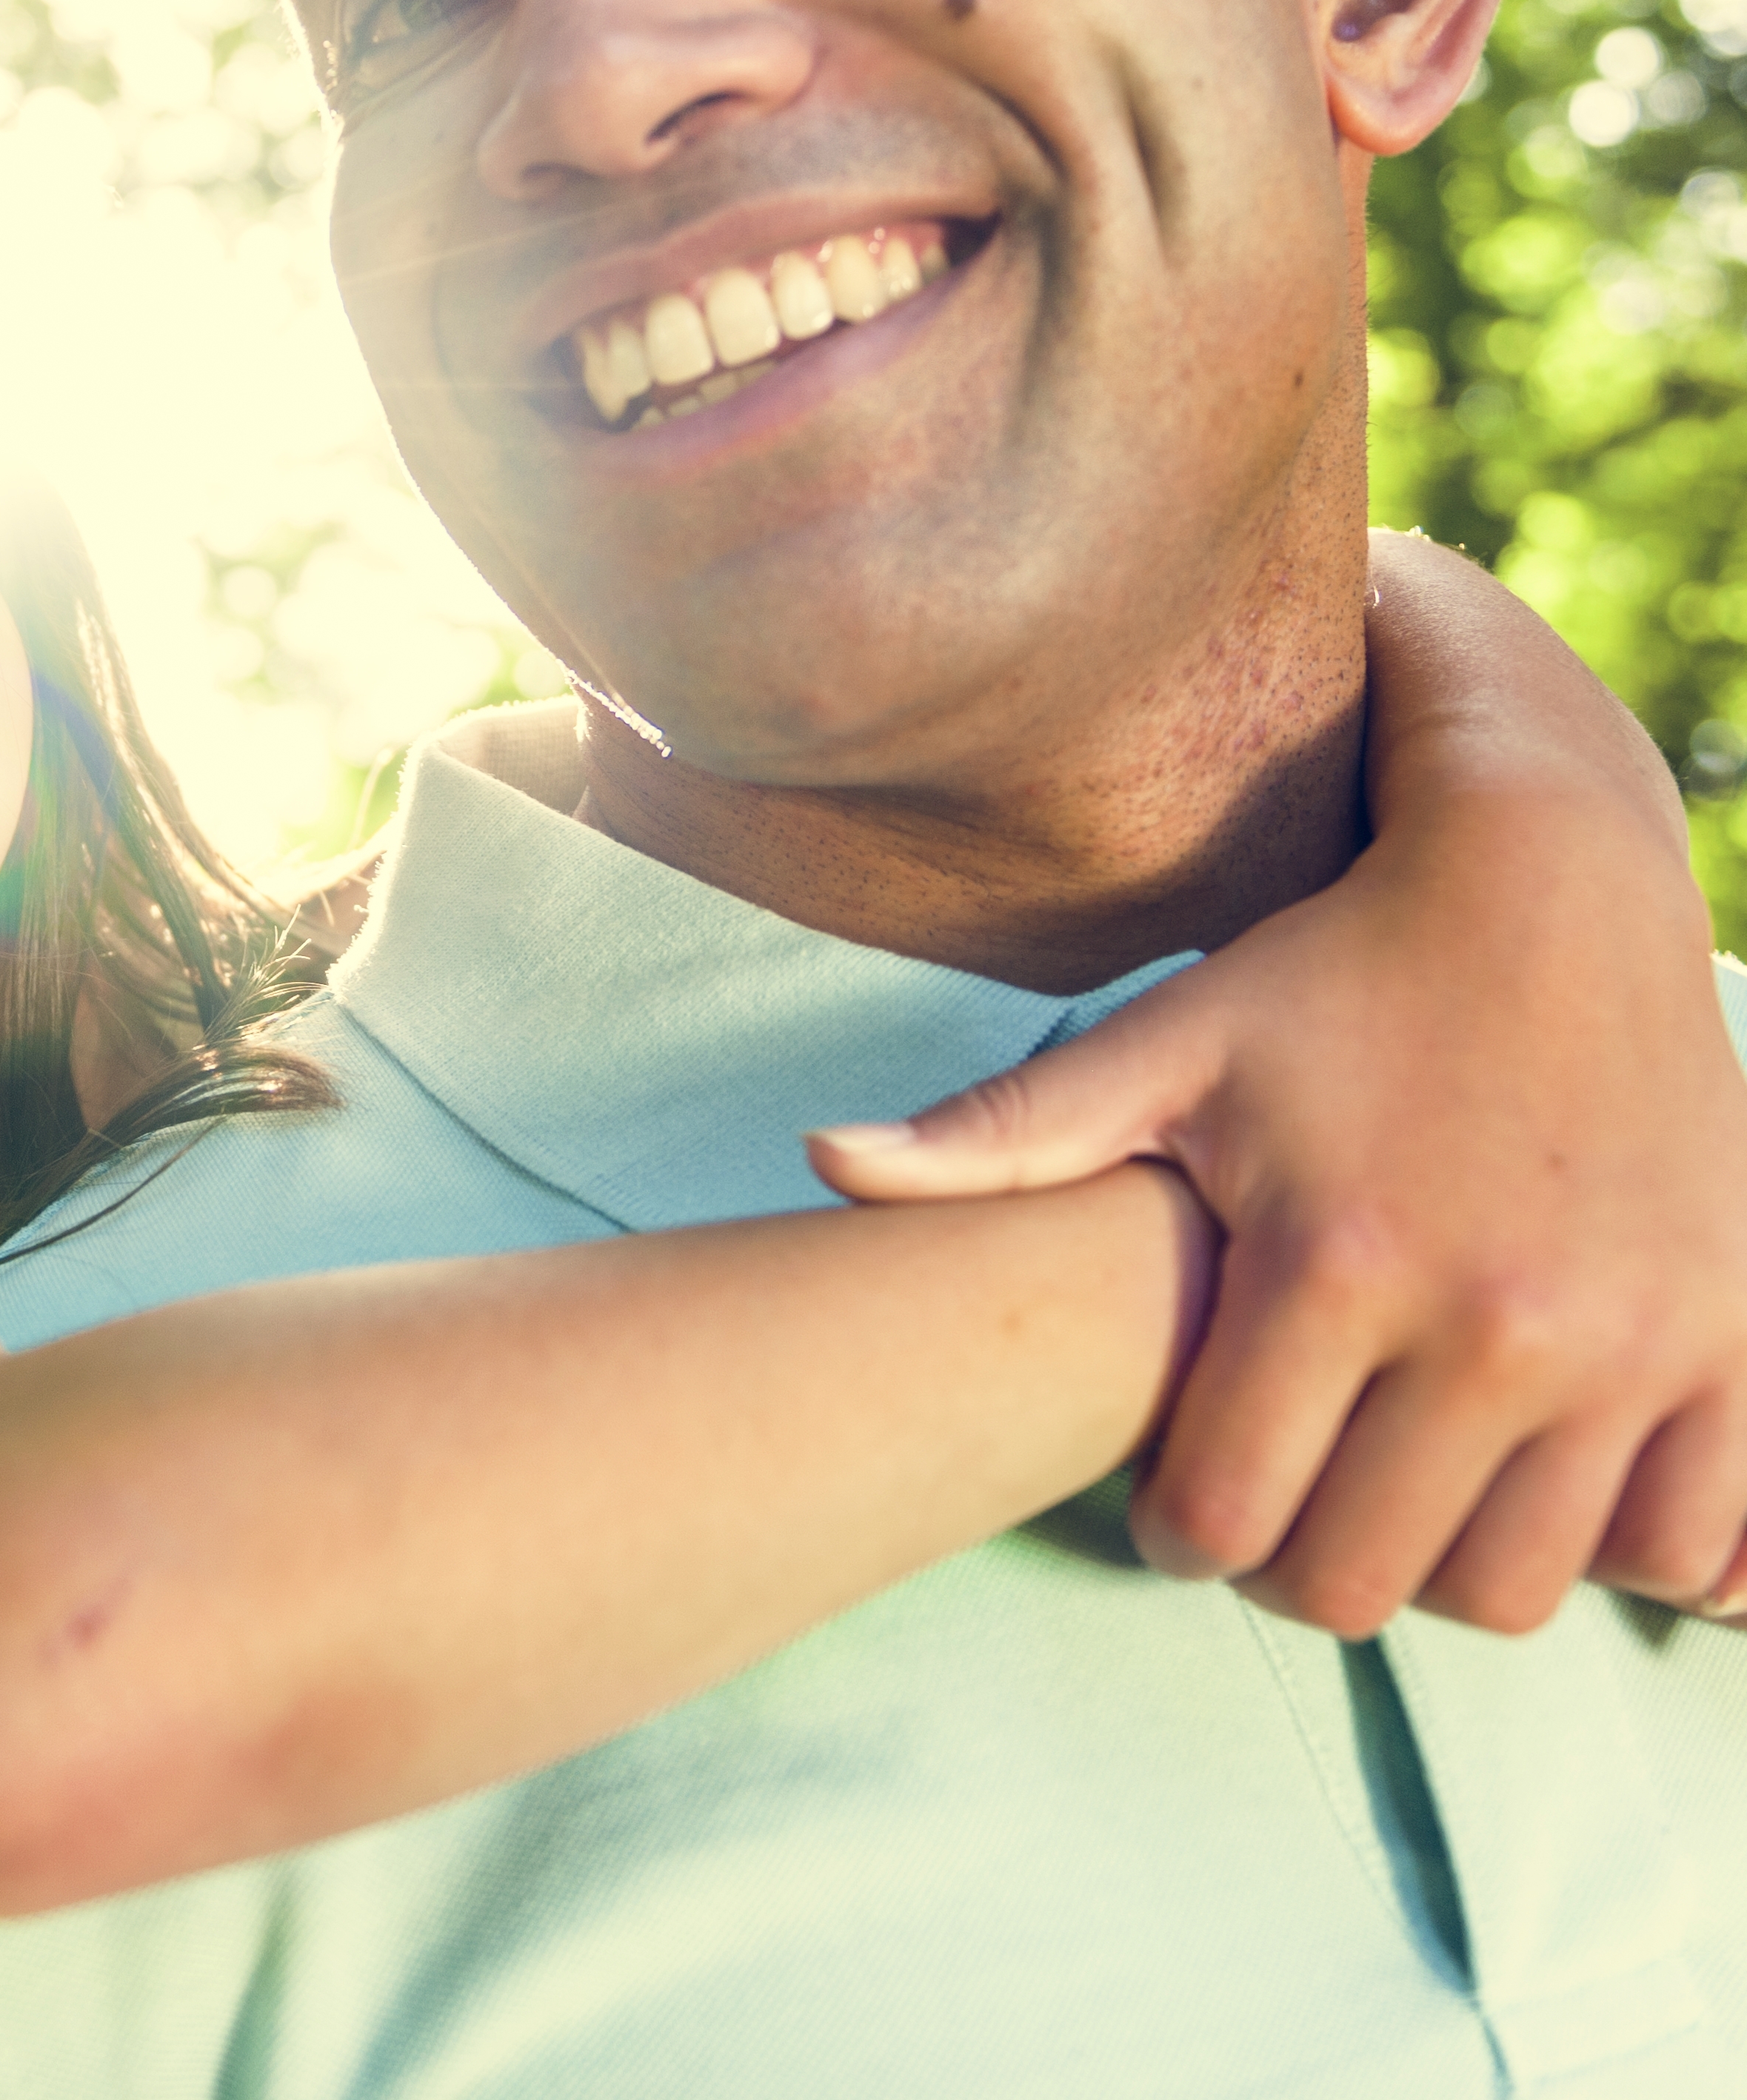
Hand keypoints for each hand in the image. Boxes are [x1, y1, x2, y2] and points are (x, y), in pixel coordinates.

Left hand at [808, 784, 1746, 1636]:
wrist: (1554, 884)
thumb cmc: (1331, 969)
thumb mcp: (1164, 1042)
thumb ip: (999, 1131)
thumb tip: (820, 1163)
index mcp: (1335, 1262)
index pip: (1222, 1516)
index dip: (1176, 1533)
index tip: (1173, 1500)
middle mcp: (1494, 1323)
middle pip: (1361, 1582)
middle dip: (1292, 1569)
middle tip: (1271, 1510)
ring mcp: (1630, 1347)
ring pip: (1510, 1591)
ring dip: (1434, 1570)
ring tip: (1384, 1493)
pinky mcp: (1735, 1345)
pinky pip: (1686, 1549)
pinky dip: (1608, 1550)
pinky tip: (1532, 1485)